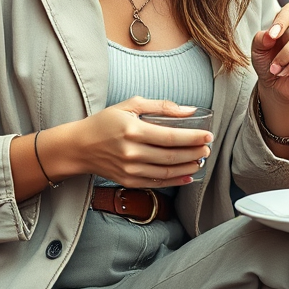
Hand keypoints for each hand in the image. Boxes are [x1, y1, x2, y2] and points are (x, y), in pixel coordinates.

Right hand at [64, 97, 211, 187]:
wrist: (80, 147)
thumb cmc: (105, 122)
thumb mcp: (130, 105)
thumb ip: (161, 107)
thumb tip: (189, 111)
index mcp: (133, 130)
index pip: (171, 137)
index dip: (193, 137)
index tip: (208, 135)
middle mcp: (132, 153)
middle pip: (172, 156)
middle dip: (194, 153)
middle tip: (208, 148)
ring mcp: (130, 170)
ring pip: (167, 172)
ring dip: (188, 167)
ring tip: (201, 160)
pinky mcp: (128, 181)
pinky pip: (157, 183)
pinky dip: (175, 181)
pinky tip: (188, 175)